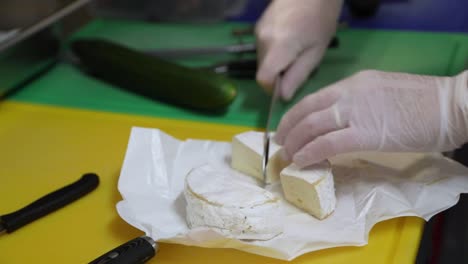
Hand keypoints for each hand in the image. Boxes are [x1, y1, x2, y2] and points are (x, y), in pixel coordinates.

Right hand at [255, 0, 342, 100]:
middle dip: (278, 75)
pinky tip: (289, 39)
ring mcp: (258, 32)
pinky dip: (274, 52)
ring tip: (296, 48)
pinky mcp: (258, 27)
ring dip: (276, 63)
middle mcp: (262, 39)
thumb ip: (298, 75)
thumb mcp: (316, 51)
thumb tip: (283, 96)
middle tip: (299, 63)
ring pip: (263, 60)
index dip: (272, 88)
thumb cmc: (321, 18)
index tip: (288, 85)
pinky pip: (263, 49)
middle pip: (263, 70)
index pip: (263, 79)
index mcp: (279, 46)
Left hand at [275, 70, 467, 166]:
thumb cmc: (424, 103)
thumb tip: (341, 122)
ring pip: (312, 126)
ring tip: (288, 156)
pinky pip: (328, 143)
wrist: (451, 105)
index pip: (314, 98)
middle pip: (307, 111)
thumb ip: (359, 104)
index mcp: (355, 84)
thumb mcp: (383, 94)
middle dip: (289, 129)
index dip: (295, 115)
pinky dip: (311, 152)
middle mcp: (350, 94)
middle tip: (281, 145)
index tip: (287, 128)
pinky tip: (302, 161)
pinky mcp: (366, 133)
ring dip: (295, 143)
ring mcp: (357, 112)